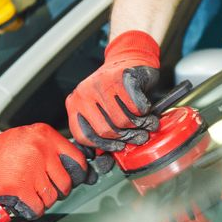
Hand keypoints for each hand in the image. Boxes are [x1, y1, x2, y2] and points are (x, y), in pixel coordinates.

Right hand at [0, 126, 91, 219]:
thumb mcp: (28, 137)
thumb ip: (52, 148)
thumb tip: (78, 166)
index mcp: (45, 135)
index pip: (77, 159)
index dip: (78, 173)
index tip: (75, 179)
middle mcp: (40, 151)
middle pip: (66, 182)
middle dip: (58, 190)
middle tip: (45, 188)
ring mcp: (30, 170)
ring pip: (52, 197)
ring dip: (44, 200)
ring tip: (30, 193)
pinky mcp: (20, 189)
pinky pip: (38, 207)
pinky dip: (33, 210)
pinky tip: (25, 202)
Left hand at [66, 30, 160, 150]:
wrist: (130, 59)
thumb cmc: (117, 91)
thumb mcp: (103, 112)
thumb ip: (102, 135)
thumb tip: (105, 163)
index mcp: (75, 103)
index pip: (85, 136)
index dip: (104, 147)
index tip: (118, 148)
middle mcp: (84, 92)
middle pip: (106, 131)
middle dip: (127, 137)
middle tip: (139, 137)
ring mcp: (101, 83)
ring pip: (123, 120)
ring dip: (139, 125)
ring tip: (146, 124)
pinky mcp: (122, 77)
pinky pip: (136, 106)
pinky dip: (145, 111)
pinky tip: (146, 109)